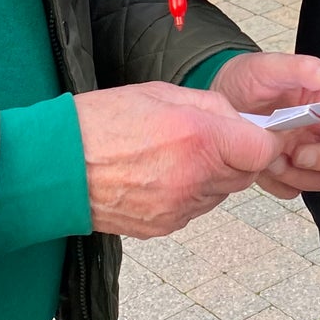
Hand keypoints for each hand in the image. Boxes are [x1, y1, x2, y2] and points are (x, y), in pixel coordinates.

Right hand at [73, 81, 279, 237]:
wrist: (55, 167)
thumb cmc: (100, 123)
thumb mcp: (160, 93)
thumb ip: (210, 106)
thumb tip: (238, 120)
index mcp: (198, 138)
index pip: (262, 150)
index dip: (264, 139)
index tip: (257, 132)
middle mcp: (195, 177)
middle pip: (244, 173)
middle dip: (236, 155)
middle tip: (208, 138)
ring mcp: (180, 207)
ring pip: (220, 192)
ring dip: (211, 174)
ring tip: (174, 154)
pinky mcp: (164, 226)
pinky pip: (194, 208)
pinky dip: (188, 192)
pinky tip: (159, 174)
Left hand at [212, 52, 319, 201]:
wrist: (217, 100)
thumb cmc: (245, 78)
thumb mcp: (270, 66)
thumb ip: (303, 68)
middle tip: (297, 152)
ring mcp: (305, 152)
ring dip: (300, 173)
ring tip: (273, 155)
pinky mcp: (286, 170)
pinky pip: (295, 189)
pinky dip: (281, 182)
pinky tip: (264, 165)